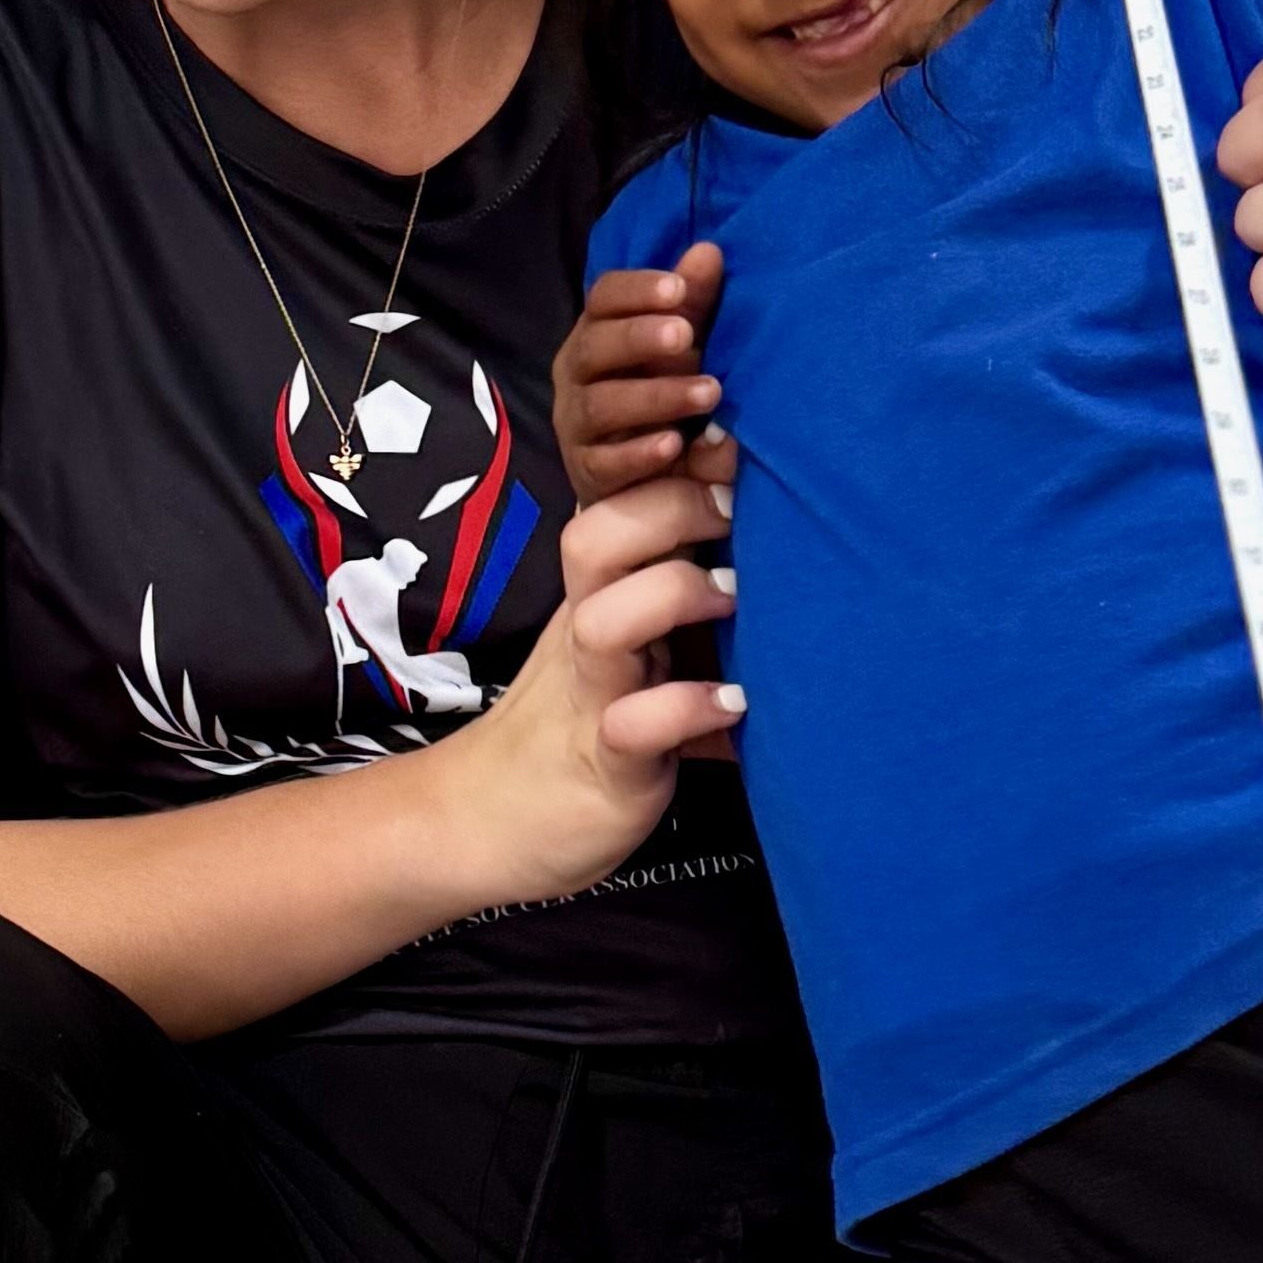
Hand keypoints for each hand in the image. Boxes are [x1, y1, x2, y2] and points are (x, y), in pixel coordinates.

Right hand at [439, 471, 742, 907]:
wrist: (492, 821)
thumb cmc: (585, 723)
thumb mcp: (634, 647)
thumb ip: (682, 593)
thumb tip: (769, 540)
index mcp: (598, 595)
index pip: (617, 504)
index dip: (670, 466)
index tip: (732, 442)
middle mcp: (587, 631)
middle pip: (597, 538)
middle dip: (670, 509)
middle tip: (736, 515)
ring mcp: (592, 694)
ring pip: (605, 621)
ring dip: (675, 596)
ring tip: (737, 602)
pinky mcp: (606, 761)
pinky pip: (634, 725)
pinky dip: (686, 708)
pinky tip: (733, 703)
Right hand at [554, 246, 740, 507]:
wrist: (638, 478)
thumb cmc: (660, 396)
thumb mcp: (679, 348)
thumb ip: (692, 304)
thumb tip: (709, 252)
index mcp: (595, 333)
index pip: (603, 299)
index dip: (637, 290)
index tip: (678, 288)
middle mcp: (574, 374)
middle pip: (594, 347)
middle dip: (639, 338)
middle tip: (687, 335)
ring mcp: (575, 425)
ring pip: (601, 404)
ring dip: (655, 396)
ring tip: (708, 392)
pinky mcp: (586, 472)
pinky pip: (605, 462)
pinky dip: (639, 453)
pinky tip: (674, 444)